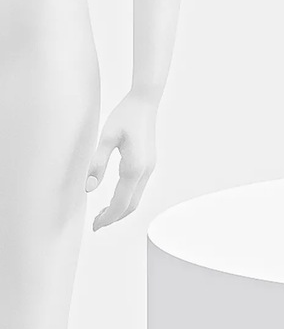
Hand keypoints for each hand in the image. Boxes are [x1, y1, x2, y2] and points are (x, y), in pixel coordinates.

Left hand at [85, 92, 157, 230]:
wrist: (145, 102)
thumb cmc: (125, 116)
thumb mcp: (107, 137)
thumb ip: (98, 163)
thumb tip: (89, 188)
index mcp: (134, 167)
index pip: (121, 203)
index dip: (108, 218)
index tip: (95, 226)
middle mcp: (145, 170)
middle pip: (131, 205)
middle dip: (114, 217)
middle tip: (96, 224)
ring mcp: (149, 167)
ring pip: (136, 198)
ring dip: (121, 209)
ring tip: (102, 212)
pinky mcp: (149, 163)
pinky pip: (138, 188)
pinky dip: (127, 198)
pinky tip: (115, 196)